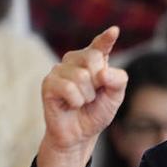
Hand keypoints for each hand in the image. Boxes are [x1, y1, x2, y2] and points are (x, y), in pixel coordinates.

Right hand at [36, 27, 126, 166]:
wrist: (79, 135)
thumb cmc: (96, 112)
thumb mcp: (115, 97)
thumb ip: (118, 80)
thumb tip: (102, 73)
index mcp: (94, 60)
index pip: (100, 45)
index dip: (106, 38)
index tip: (114, 31)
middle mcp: (75, 60)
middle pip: (93, 58)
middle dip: (98, 82)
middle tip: (92, 95)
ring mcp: (59, 70)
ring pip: (82, 76)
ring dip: (87, 96)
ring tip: (81, 102)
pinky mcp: (48, 83)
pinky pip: (68, 88)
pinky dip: (75, 101)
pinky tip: (71, 105)